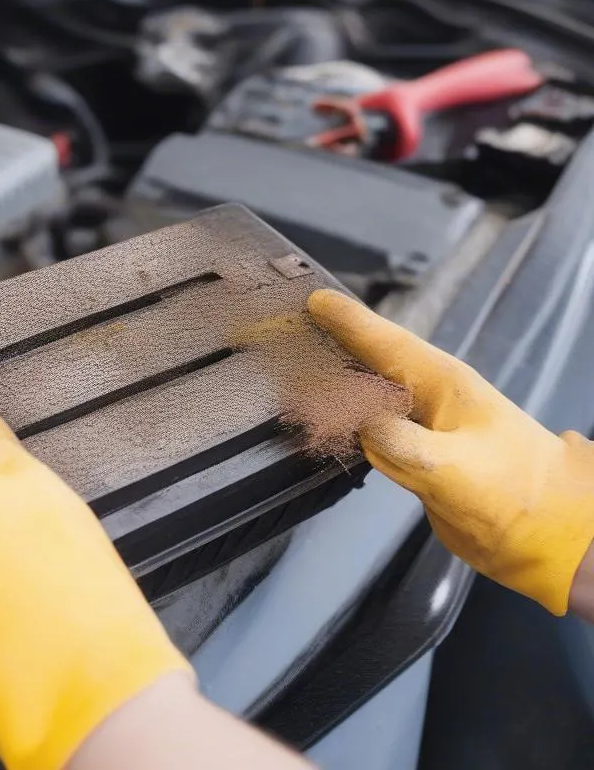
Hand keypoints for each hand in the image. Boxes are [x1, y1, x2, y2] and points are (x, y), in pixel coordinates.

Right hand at [308, 289, 593, 614]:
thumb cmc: (513, 493)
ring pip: (366, 391)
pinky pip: (369, 425)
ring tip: (295, 366)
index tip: (312, 300)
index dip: (347, 321)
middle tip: (289, 328)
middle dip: (332, 339)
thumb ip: (399, 441)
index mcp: (441, 383)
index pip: (384, 342)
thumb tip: (353, 419)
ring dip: (333, 376)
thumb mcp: (454, 468)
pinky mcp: (415, 453)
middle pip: (370, 358)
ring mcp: (422, 424)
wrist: (547, 535)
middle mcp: (427, 395)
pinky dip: (342, 416)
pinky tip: (323, 418)